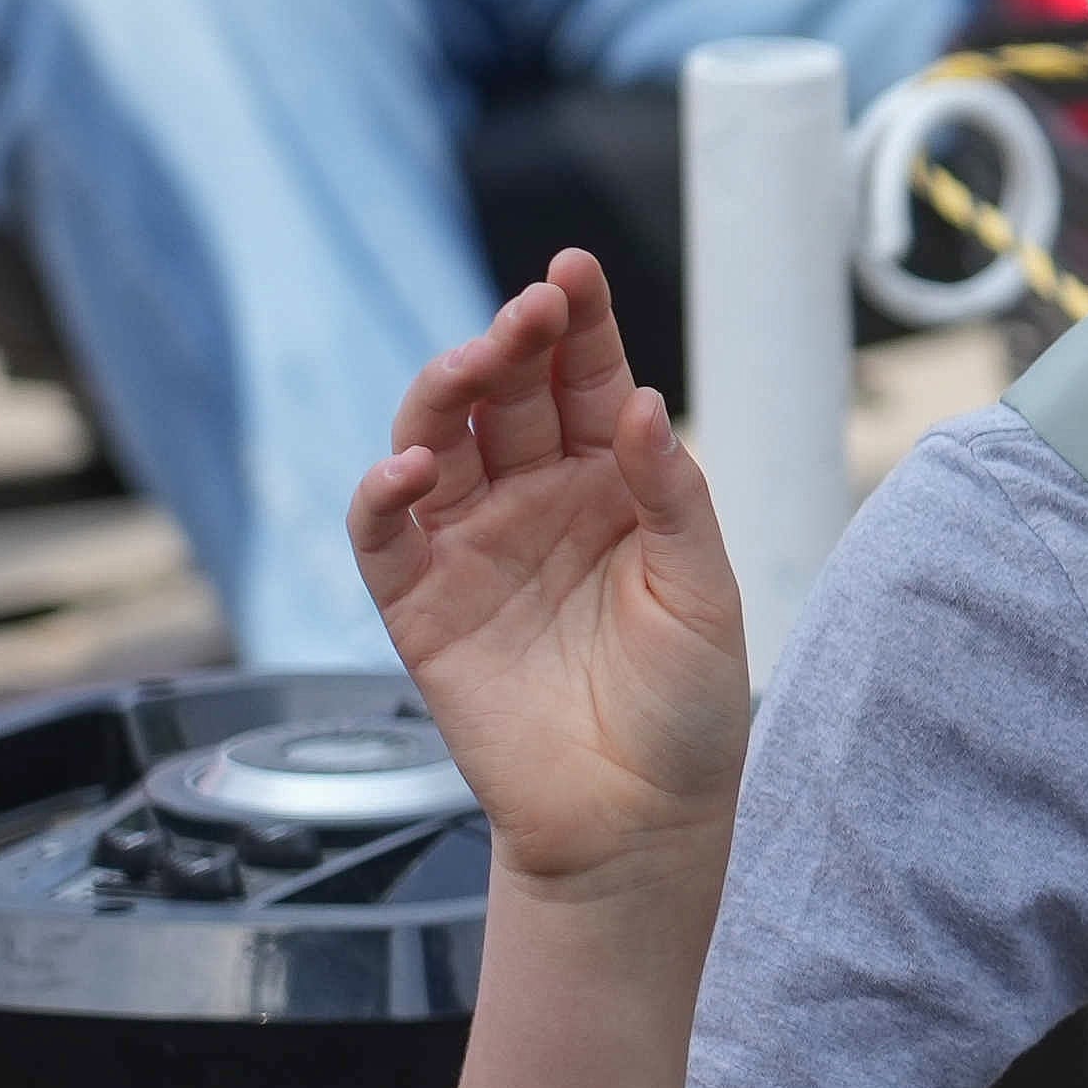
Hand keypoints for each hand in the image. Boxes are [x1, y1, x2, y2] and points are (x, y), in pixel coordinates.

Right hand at [349, 251, 750, 893]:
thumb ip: (669, 495)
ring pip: (438, 441)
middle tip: (533, 308)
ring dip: (444, 394)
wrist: (639, 817)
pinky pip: (386, 536)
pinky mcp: (421, 607)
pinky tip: (411, 468)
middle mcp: (537, 500)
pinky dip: (385, 495)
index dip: (580, 323)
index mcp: (614, 482)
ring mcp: (474, 547)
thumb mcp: (703, 589)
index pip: (588, 380)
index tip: (575, 270)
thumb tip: (638, 402)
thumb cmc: (686, 704)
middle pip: (508, 395)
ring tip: (474, 363)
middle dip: (514, 342)